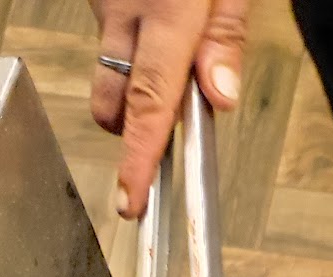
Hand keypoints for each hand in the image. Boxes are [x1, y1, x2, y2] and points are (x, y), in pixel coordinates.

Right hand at [90, 0, 245, 219]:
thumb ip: (226, 35)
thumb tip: (221, 96)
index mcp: (167, 10)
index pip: (149, 103)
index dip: (138, 159)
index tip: (132, 200)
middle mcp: (126, 10)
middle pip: (114, 102)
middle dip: (133, 133)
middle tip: (162, 134)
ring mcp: (106, 3)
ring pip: (109, 74)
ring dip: (131, 91)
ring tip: (170, 68)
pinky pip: (110, 39)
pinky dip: (132, 51)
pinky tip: (159, 27)